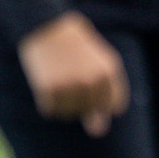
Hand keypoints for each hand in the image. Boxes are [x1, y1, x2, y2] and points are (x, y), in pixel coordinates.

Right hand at [17, 12, 128, 137]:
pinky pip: (49, 110)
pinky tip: (45, 81)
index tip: (91, 85)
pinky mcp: (49, 88)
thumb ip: (104, 96)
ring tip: (56, 78)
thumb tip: (97, 131)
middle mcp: (92, 81)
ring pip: (67, 114)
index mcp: (109, 71)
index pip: (113, 106)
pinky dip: (45, 100)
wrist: (44, 26)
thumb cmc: (74, 46)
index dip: (101, 98)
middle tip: (69, 77)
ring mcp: (70, 85)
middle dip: (79, 100)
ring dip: (60, 102)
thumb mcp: (98, 63)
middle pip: (89, 111)